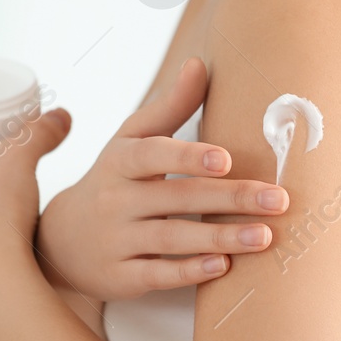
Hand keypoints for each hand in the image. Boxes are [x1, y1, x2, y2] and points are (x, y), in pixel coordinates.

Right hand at [37, 57, 287, 301]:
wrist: (62, 240)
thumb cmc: (114, 181)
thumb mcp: (131, 141)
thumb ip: (169, 107)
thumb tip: (199, 64)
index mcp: (121, 161)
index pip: (152, 155)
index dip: (187, 156)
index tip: (225, 159)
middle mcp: (116, 200)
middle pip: (176, 198)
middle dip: (230, 198)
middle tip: (278, 199)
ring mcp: (116, 240)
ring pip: (172, 238)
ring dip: (220, 237)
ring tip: (264, 236)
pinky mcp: (120, 276)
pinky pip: (157, 274)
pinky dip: (190, 271)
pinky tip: (223, 267)